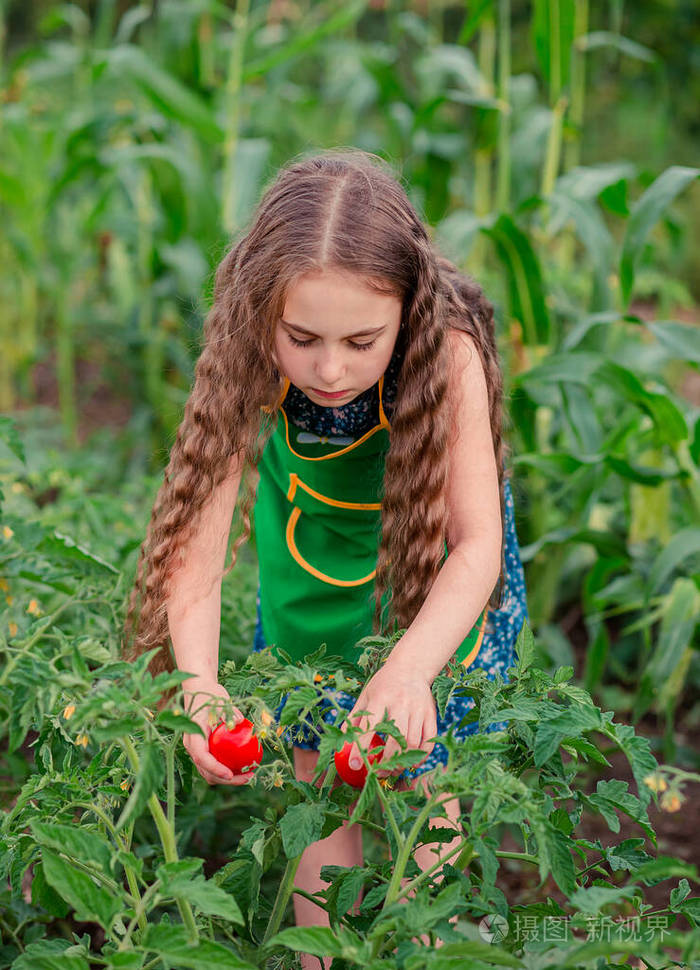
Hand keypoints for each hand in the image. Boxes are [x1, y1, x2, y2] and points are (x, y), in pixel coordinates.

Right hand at [181, 677, 255, 785]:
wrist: (200, 690)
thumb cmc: (210, 694)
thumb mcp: (219, 700)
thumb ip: (229, 712)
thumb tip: (241, 722)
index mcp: (193, 734)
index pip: (202, 757)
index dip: (215, 768)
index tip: (230, 774)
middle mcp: (193, 745)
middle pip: (206, 770)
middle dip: (225, 779)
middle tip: (248, 777)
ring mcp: (197, 749)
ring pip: (209, 772)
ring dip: (227, 778)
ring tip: (248, 776)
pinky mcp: (204, 749)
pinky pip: (214, 765)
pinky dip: (227, 769)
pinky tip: (244, 766)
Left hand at [339, 660, 437, 778]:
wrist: (411, 667)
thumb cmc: (384, 684)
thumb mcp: (366, 695)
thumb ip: (355, 717)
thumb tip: (342, 740)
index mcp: (380, 698)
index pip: (369, 727)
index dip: (361, 748)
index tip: (356, 765)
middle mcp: (401, 703)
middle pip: (395, 739)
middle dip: (386, 761)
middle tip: (378, 773)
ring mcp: (418, 709)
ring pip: (413, 742)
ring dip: (403, 761)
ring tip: (393, 770)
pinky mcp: (431, 714)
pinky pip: (429, 740)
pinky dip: (422, 756)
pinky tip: (412, 763)